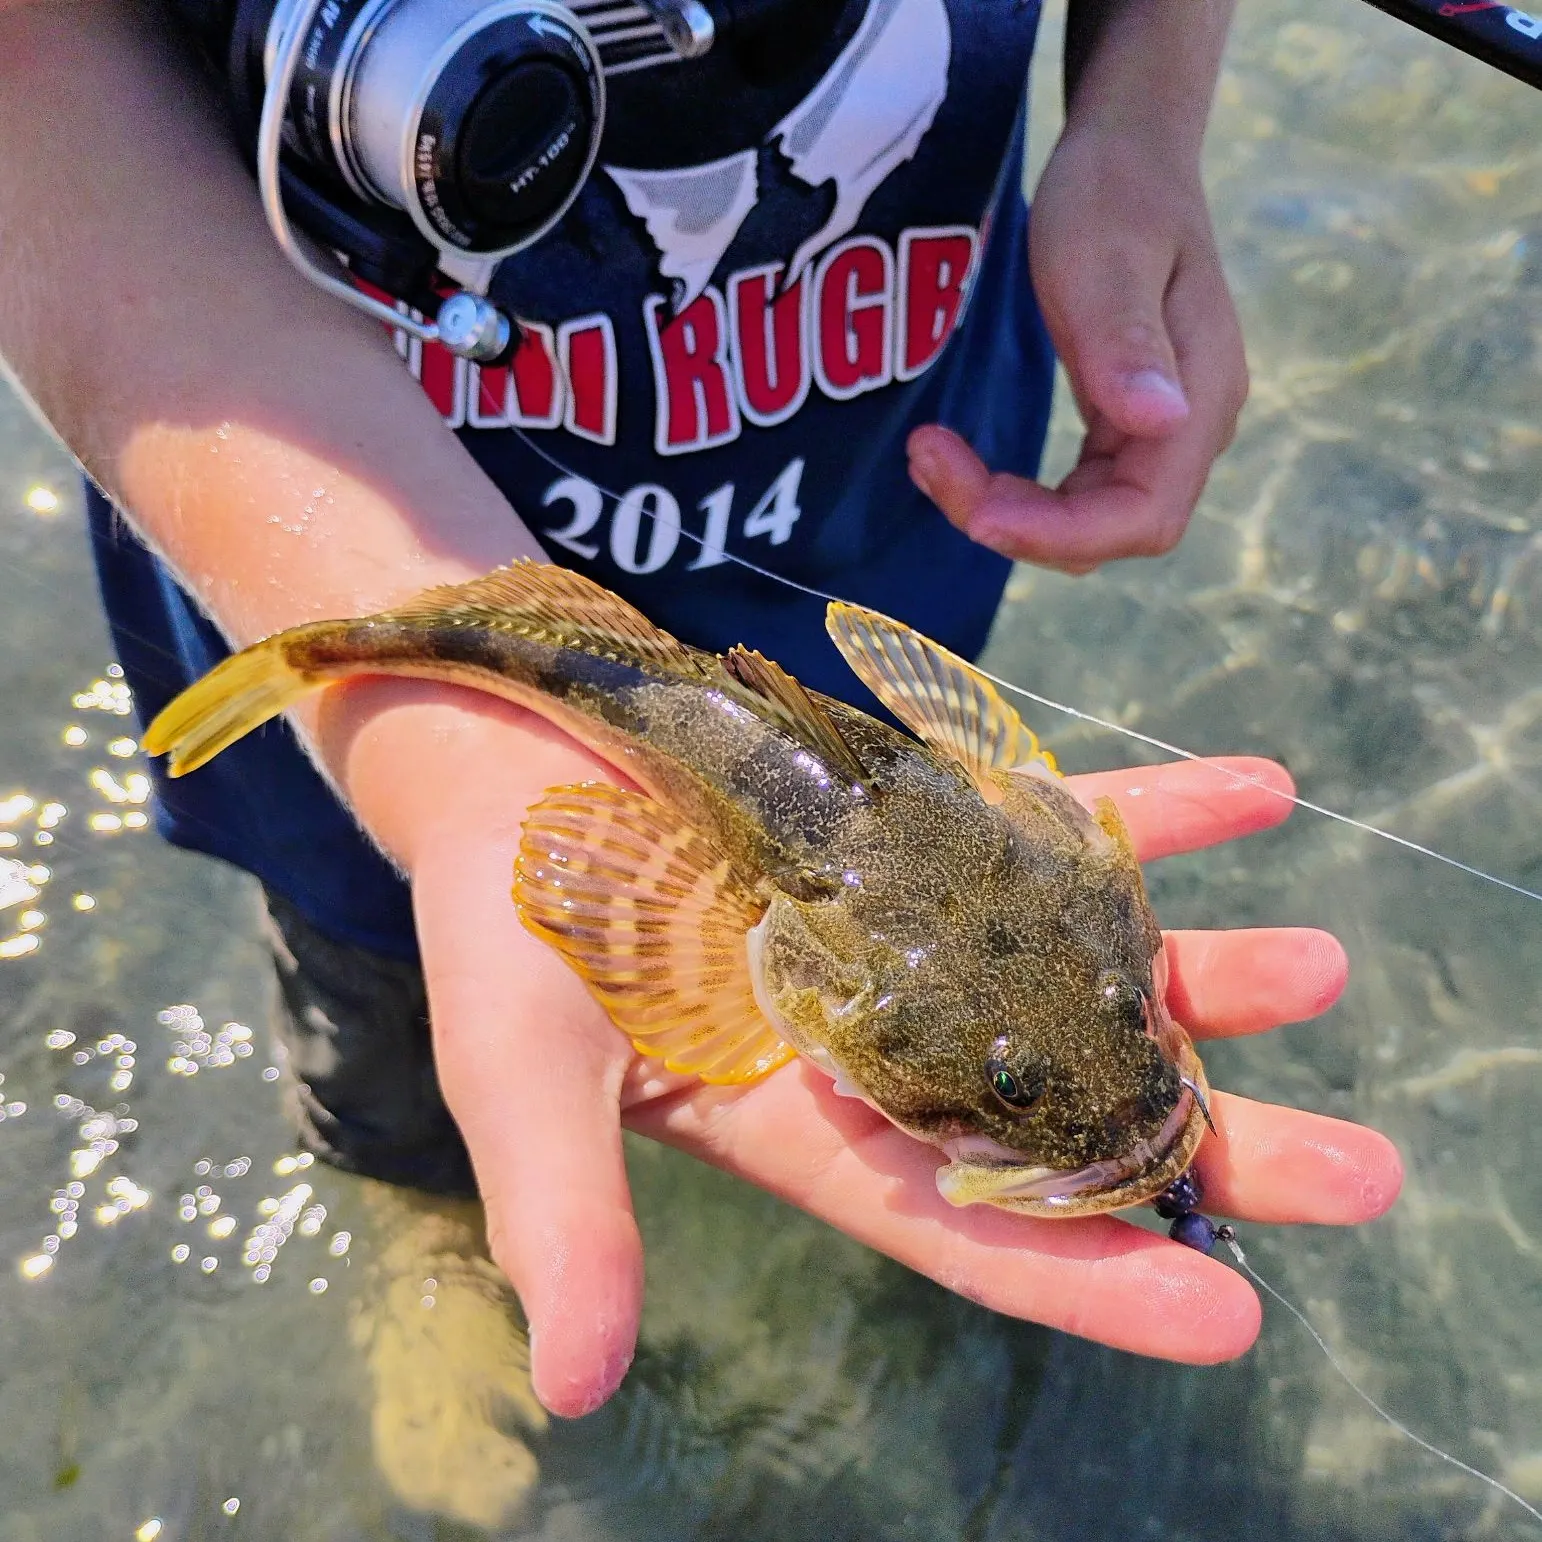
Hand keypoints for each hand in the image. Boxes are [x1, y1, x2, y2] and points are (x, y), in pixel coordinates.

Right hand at [327, 686, 1399, 1418]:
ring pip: (1082, 967)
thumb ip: (560, 1214)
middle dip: (1205, 1145)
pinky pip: (1057, 819)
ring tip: (1321, 967)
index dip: (1085, 1277)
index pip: (960, 1224)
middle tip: (1360, 1176)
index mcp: (805, 1126)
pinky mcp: (925, 824)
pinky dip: (1154, 811)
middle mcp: (889, 1042)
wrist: (510, 757)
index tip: (1231, 1316)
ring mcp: (921, 930)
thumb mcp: (515, 1069)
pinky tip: (1258, 788)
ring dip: (1203, 970)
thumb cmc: (501, 922)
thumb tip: (571, 1389)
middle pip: (1064, 1112)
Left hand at [907, 122, 1247, 572]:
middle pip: (1113, 531)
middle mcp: (1192, 427)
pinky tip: (956, 459)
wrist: (1129, 147)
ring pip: (1089, 522)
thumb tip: (1161, 422)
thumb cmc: (1115, 189)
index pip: (1143, 515)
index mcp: (1202, 395)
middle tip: (929, 462)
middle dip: (1021, 525)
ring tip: (929, 456)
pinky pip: (1075, 493)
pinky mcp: (1127, 426)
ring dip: (1008, 511)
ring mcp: (1162, 430)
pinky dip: (1016, 492)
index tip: (977, 511)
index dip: (1061, 533)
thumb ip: (1127, 342)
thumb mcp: (1105, 258)